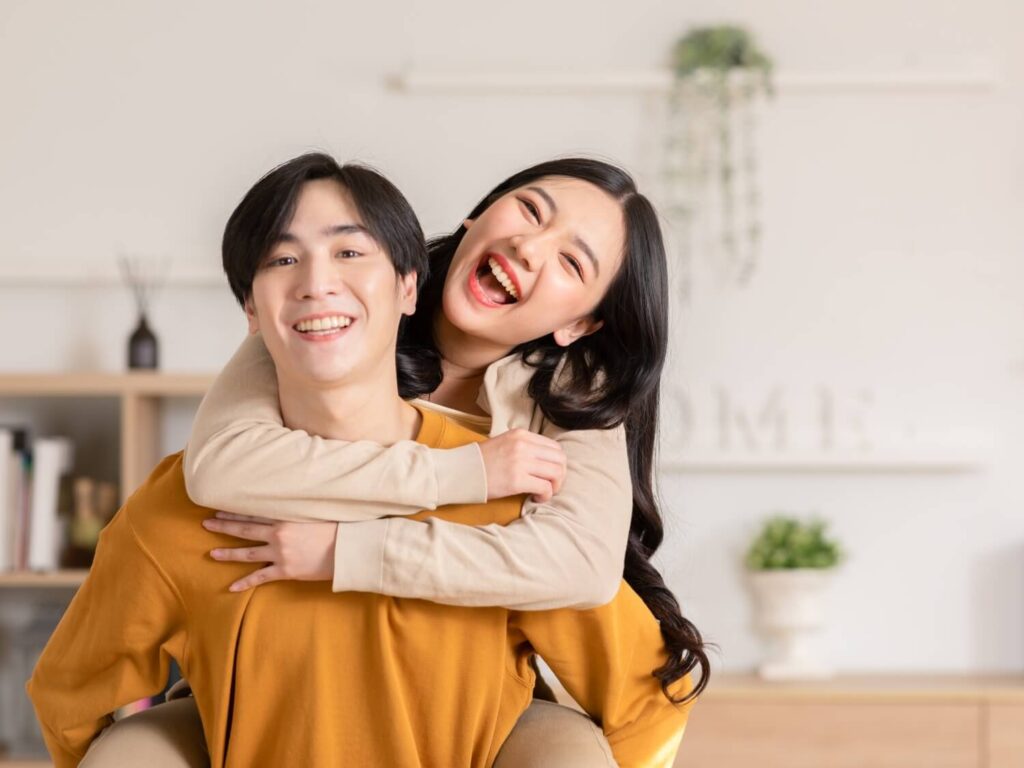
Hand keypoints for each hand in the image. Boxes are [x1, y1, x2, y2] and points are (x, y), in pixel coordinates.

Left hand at [201, 511, 337, 591]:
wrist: (346, 549)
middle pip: (245, 529)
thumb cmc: (336, 527)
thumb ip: (298, 510)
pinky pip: (260, 576)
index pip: (253, 511)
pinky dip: (245, 582)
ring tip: (212, 554)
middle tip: (207, 524)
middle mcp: (278, 534)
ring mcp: (280, 553)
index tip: (220, 508)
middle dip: (224, 526)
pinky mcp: (285, 570)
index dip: (235, 510)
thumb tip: (288, 504)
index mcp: (285, 517)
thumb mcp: (315, 512)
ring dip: (228, 553)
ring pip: (247, 553)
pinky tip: (232, 587)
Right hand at [477, 428, 566, 502]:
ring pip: (557, 473)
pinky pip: (545, 487)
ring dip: (555, 486)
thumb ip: (525, 447)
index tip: (550, 474)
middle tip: (551, 486)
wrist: (460, 472)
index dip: (557, 463)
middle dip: (560, 475)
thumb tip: (546, 460)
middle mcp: (523, 445)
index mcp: (521, 435)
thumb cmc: (482, 462)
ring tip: (544, 493)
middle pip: (560, 459)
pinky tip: (536, 498)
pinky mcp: (517, 480)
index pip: (554, 447)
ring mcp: (520, 462)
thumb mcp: (505, 443)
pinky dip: (546, 495)